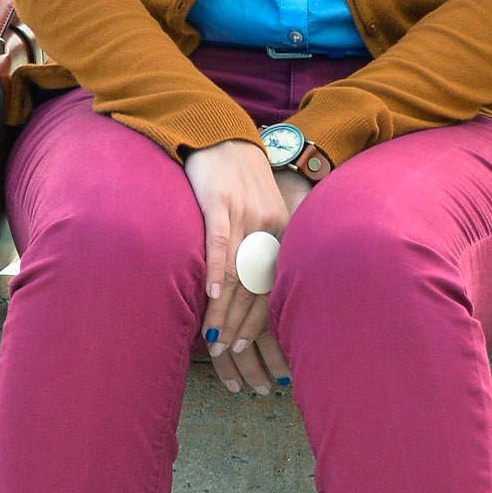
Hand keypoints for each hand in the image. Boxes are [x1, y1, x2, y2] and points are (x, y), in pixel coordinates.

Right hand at [184, 140, 288, 397]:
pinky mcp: (221, 200)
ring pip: (238, 273)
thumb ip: (255, 250)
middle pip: (256, 288)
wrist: (220, 133)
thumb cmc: (234, 179)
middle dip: (242, 328)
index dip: (260, 327)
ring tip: (215, 342)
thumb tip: (246, 293)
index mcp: (280, 234)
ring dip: (225, 311)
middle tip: (231, 359)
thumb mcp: (256, 214)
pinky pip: (220, 242)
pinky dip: (216, 271)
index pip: (271, 290)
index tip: (249, 357)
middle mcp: (269, 226)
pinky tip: (211, 296)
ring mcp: (246, 213)